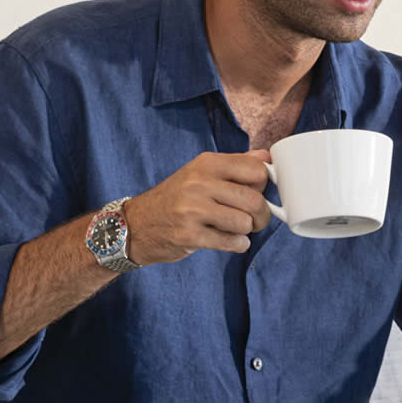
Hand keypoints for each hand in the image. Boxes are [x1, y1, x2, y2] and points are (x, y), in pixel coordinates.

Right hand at [120, 152, 274, 263]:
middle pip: (255, 200)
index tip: (257, 193)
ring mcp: (192, 210)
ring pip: (245, 223)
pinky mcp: (189, 236)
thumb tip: (266, 157)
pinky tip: (228, 240)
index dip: (264, 185)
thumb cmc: (175, 198)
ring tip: (235, 229)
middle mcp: (199, 183)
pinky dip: (237, 244)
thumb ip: (235, 165)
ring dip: (246, 231)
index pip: (256, 170)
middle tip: (253, 220)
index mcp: (206, 164)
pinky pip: (231, 242)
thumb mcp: (200, 173)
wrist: (136, 225)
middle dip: (261, 215)